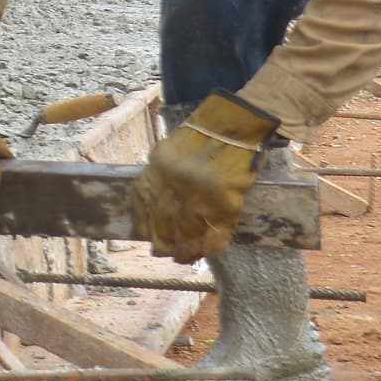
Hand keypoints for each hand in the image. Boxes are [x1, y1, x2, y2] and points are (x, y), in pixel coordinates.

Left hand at [130, 90, 278, 260]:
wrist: (238, 122)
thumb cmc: (206, 133)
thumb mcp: (172, 148)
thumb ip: (163, 172)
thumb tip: (158, 204)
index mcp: (159, 165)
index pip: (141, 200)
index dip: (141, 222)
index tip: (144, 236)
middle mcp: (175, 180)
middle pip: (162, 221)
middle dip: (162, 242)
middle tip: (164, 253)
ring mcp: (201, 193)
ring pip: (187, 233)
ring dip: (185, 250)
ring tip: (184, 258)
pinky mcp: (227, 201)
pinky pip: (216, 232)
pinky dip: (211, 246)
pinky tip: (208, 252)